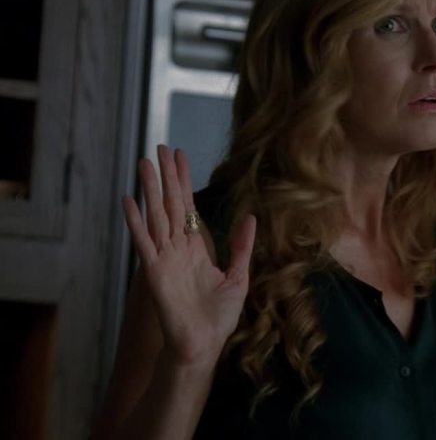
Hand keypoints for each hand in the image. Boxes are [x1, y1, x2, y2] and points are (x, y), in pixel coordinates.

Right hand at [122, 145, 255, 366]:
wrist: (203, 345)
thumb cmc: (218, 317)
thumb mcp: (238, 276)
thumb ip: (241, 246)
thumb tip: (250, 217)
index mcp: (196, 248)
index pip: (188, 207)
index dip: (184, 182)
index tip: (181, 156)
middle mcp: (178, 248)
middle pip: (170, 204)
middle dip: (166, 176)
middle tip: (161, 147)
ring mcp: (164, 258)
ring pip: (155, 216)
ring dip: (149, 189)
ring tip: (143, 162)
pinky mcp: (154, 271)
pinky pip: (144, 241)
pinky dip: (136, 221)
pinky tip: (129, 200)